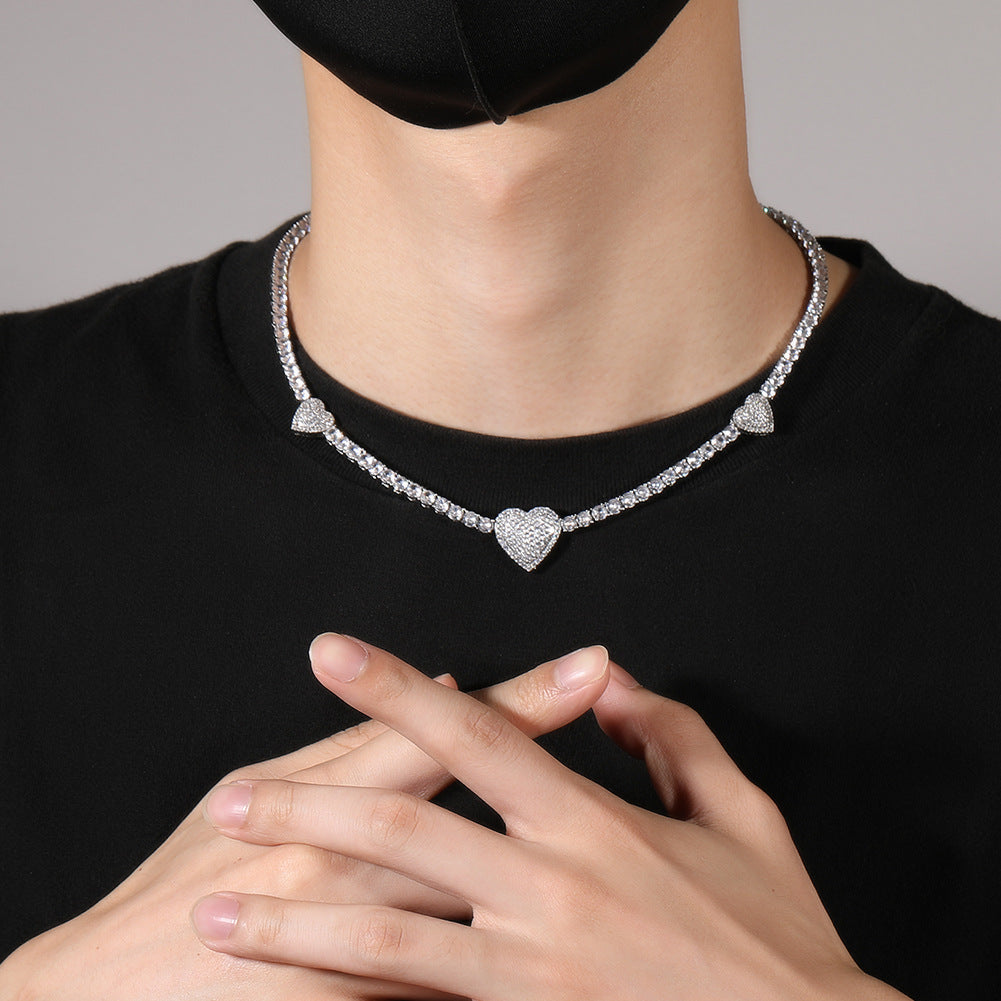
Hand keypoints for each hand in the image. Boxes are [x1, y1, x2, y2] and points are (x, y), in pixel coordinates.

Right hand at [0, 639, 610, 1000]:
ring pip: (481, 892)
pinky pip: (447, 981)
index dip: (521, 697)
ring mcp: (366, 940)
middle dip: (553, 753)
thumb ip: (343, 748)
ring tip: (632, 848)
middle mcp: (354, 861)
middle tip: (627, 719)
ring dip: (555, 863)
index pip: (442, 733)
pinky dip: (502, 959)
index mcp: (324, 797)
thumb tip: (435, 696)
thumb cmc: (182, 879)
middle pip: (476, 797)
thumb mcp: (247, 790)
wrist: (120, 994)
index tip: (588, 663)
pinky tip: (553, 951)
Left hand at [192, 635, 911, 1000]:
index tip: (331, 652)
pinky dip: (354, 993)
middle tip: (223, 797)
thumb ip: (674, 736)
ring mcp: (530, 966)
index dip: (397, 684)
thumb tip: (614, 680)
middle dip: (302, 805)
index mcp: (591, 821)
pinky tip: (297, 992)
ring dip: (291, 918)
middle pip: (400, 826)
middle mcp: (547, 886)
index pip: (474, 731)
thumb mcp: (744, 814)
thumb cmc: (778, 936)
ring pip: (382, 931)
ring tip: (214, 908)